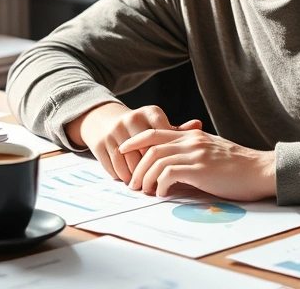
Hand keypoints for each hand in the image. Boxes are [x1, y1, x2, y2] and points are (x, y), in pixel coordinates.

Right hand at [65, 103, 201, 183]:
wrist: (103, 120)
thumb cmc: (140, 127)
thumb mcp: (157, 124)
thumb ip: (178, 130)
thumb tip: (199, 125)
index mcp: (149, 112)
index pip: (163, 136)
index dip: (168, 155)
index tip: (173, 168)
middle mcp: (130, 119)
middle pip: (146, 153)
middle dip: (154, 170)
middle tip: (162, 184)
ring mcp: (114, 131)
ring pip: (130, 164)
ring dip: (138, 178)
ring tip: (147, 186)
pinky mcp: (100, 144)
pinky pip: (115, 169)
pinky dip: (123, 178)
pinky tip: (131, 181)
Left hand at [120, 129, 275, 200]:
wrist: (261, 170)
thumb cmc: (240, 167)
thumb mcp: (213, 152)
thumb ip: (194, 154)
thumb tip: (175, 169)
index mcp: (193, 136)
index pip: (156, 132)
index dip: (136, 140)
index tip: (124, 151)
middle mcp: (191, 141)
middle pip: (150, 145)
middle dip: (136, 164)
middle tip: (131, 182)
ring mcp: (195, 153)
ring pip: (156, 160)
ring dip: (145, 177)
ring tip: (143, 191)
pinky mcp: (199, 169)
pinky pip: (168, 173)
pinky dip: (159, 184)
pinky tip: (160, 193)